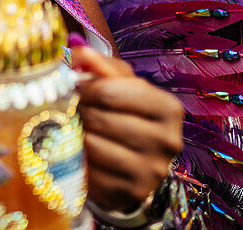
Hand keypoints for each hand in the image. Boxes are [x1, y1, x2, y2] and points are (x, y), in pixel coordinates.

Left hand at [73, 45, 183, 212]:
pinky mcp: (132, 192)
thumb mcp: (119, 85)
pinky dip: (79, 161)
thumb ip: (100, 65)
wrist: (132, 165)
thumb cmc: (124, 115)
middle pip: (101, 119)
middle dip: (80, 113)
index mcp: (168, 108)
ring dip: (76, 136)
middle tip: (74, 112)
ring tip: (76, 130)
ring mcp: (152, 170)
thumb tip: (77, 48)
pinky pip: (91, 172)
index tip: (78, 90)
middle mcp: (168, 140)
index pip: (110, 91)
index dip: (85, 89)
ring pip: (94, 145)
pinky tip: (81, 154)